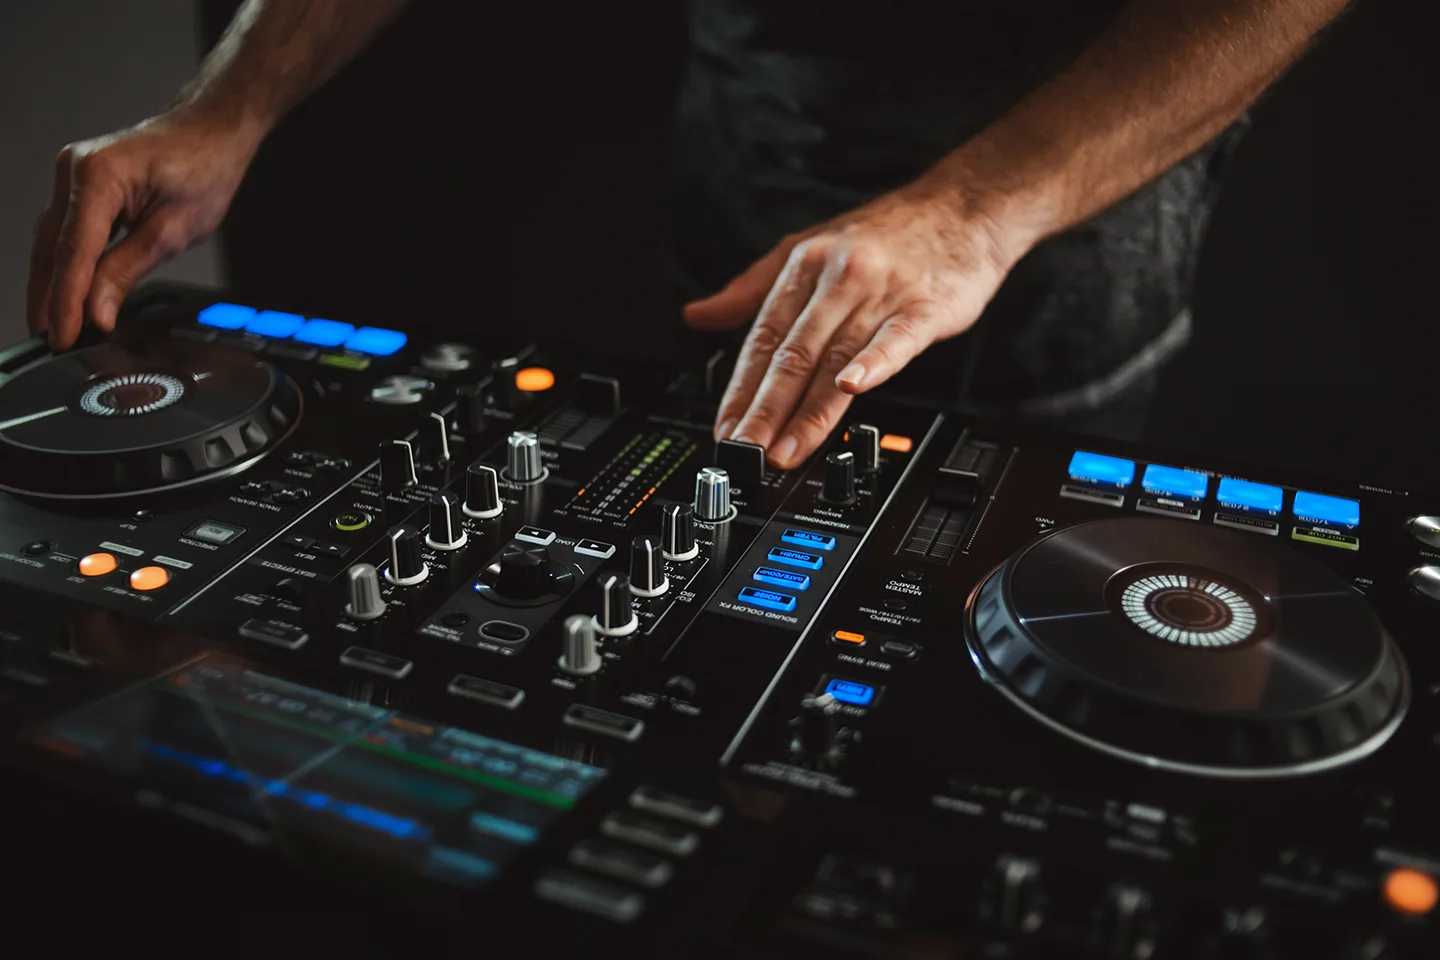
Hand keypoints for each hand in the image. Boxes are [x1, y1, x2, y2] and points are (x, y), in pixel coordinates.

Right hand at [28, 107, 262, 349]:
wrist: (212, 129)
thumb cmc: (204, 167)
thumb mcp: (173, 230)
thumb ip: (127, 271)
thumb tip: (96, 311)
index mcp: (97, 176)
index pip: (73, 252)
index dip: (65, 300)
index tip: (63, 335)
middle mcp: (74, 169)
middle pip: (52, 247)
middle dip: (49, 297)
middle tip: (49, 341)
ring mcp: (73, 173)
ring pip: (53, 240)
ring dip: (51, 283)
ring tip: (52, 325)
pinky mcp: (81, 183)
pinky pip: (66, 229)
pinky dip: (66, 262)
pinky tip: (66, 291)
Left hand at [683, 180, 1017, 468]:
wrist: (964, 207)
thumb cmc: (886, 234)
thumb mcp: (809, 247)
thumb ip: (751, 289)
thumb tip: (697, 314)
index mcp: (805, 267)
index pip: (764, 339)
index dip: (742, 389)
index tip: (726, 429)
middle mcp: (838, 279)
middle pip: (794, 354)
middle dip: (766, 410)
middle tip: (746, 451)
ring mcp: (881, 292)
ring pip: (837, 358)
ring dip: (810, 410)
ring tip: (786, 448)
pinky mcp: (925, 306)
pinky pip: (897, 339)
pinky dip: (874, 364)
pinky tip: (853, 388)